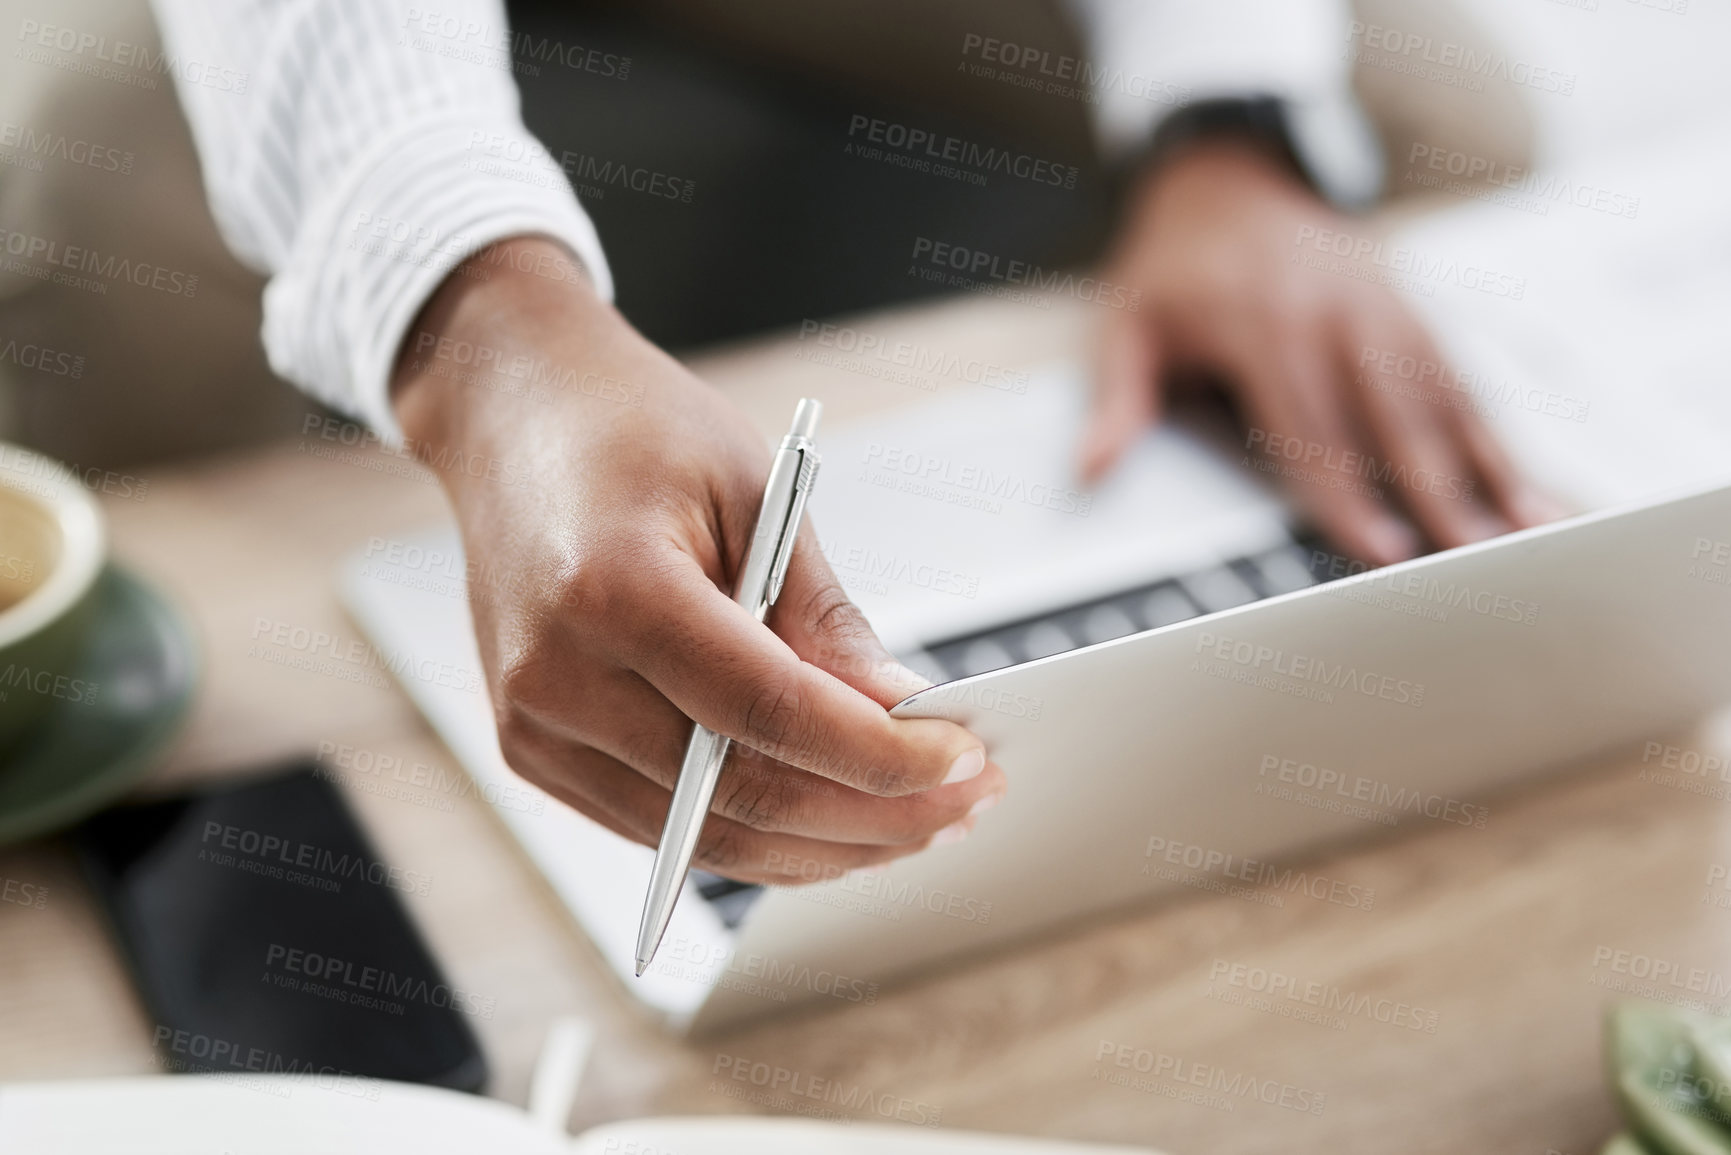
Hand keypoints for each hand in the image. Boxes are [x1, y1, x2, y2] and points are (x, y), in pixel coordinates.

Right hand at [392, 238, 1004, 883]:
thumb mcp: (754, 488)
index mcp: (610, 591)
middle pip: (742, 796)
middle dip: (874, 815)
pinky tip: (836, 817)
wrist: (514, 416)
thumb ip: (822, 617)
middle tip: (966, 802)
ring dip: (829, 845)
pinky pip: (670, 827)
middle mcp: (556, 677)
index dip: (879, 757)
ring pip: (710, 837)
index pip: (768, 716)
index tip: (964, 763)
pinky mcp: (537, 753)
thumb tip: (900, 715)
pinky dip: (763, 834)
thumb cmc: (631, 428)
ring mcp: (535, 728)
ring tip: (920, 821)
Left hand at [1079, 140, 1557, 565]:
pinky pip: (1452, 371)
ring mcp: (1378, 303)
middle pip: (1392, 417)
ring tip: (1527, 526)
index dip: (1347, 496)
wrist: (1223, 173)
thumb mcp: (1126, 325)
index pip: (1310, 428)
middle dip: (1438, 492)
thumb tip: (1091, 470)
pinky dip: (1488, 426)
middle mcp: (1333, 311)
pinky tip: (1518, 475)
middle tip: (1475, 556)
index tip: (1380, 550)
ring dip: (1487, 464)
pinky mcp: (1404, 303)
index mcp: (1263, 323)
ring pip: (1440, 395)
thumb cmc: (1172, 263)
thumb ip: (1118, 401)